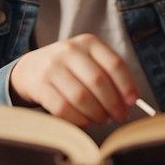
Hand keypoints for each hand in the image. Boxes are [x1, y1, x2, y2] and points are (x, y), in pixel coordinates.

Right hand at [9, 34, 138, 125]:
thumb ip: (110, 76)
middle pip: (98, 81)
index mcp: (89, 43)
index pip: (114, 63)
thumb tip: (129, 101)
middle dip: (113, 104)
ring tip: (102, 119)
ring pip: (81, 97)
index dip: (127, 85)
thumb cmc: (70, 68)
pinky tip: (85, 121)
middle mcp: (70, 51)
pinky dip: (78, 119)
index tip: (133, 101)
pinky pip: (63, 108)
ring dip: (96, 114)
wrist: (31, 68)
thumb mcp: (89, 61)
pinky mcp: (40, 86)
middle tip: (119, 116)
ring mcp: (53, 67)